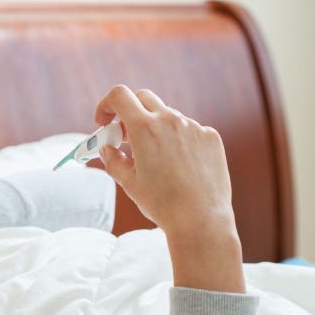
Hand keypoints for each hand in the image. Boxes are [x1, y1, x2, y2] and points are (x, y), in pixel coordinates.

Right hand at [95, 85, 244, 292]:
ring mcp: (193, 127)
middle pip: (143, 98)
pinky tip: (179, 166)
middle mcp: (170, 120)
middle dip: (129, 113)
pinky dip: (178, 140)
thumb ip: (113, 160)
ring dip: (155, 129)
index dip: (106, 105)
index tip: (104, 122)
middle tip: (125, 137)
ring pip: (167, 116)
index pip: (119, 96)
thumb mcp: (129, 182)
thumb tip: (106, 149)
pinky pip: (189, 130)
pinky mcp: (210, 137)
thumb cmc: (162, 203)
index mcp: (144, 129)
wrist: (200, 219)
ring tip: (154, 160)